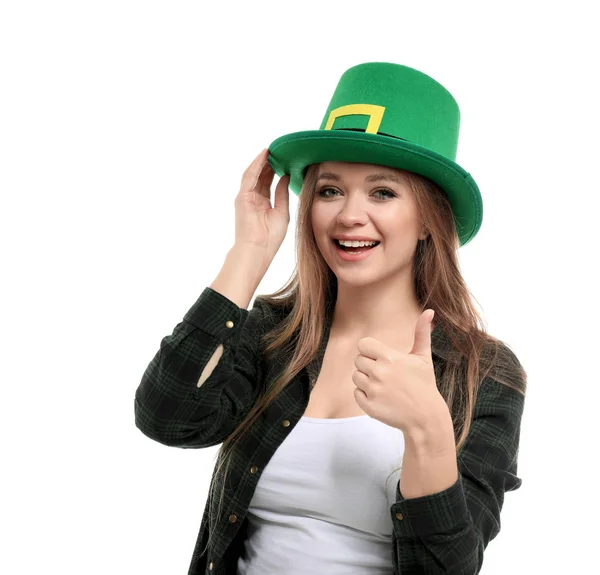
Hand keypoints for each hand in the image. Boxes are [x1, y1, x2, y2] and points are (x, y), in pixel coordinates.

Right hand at [234, 149, 290, 262]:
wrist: (258, 249)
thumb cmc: (271, 237)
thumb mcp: (282, 211)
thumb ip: (282, 193)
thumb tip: (285, 177)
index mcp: (262, 204)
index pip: (268, 183)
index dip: (275, 171)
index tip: (284, 160)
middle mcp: (253, 199)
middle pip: (260, 176)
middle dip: (268, 163)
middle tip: (278, 151)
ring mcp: (246, 197)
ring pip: (254, 174)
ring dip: (262, 161)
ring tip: (271, 150)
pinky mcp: (242, 196)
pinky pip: (249, 177)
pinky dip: (256, 165)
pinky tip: (264, 155)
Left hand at [352, 310, 447, 431]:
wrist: (425, 417)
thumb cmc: (424, 384)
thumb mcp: (423, 358)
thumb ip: (422, 333)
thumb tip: (429, 311)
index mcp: (390, 358)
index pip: (363, 345)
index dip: (370, 351)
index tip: (381, 358)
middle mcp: (379, 373)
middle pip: (358, 360)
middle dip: (369, 365)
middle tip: (385, 374)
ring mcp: (373, 391)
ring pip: (355, 376)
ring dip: (365, 380)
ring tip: (383, 385)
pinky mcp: (369, 406)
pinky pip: (356, 393)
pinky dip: (365, 395)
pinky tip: (380, 397)